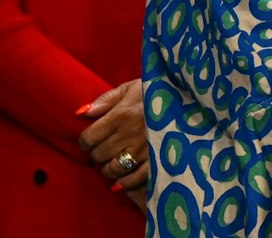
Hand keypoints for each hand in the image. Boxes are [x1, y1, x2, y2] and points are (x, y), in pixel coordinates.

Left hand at [76, 78, 149, 196]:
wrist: (189, 98)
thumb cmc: (156, 91)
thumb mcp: (131, 88)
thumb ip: (105, 100)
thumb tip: (81, 114)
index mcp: (122, 114)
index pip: (89, 138)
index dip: (85, 141)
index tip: (90, 139)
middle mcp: (131, 134)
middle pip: (99, 155)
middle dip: (97, 153)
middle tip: (104, 148)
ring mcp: (144, 150)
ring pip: (113, 169)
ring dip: (108, 168)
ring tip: (113, 161)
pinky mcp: (157, 161)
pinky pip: (133, 179)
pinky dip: (123, 183)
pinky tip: (120, 180)